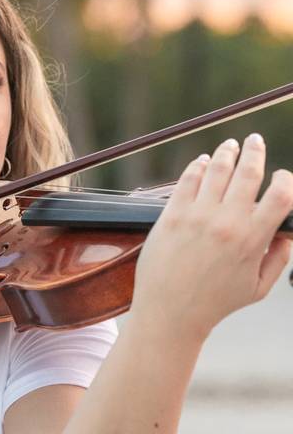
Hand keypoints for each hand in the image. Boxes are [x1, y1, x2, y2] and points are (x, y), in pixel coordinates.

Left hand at [131, 134, 292, 340]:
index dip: (286, 180)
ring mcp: (197, 216)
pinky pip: (187, 180)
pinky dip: (197, 166)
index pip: (280, 196)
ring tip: (231, 144)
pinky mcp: (171, 214)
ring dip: (226, 152)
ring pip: (216, 170)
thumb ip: (278, 257)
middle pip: (248, 173)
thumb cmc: (215, 302)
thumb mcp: (258, 287)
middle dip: (255, 152)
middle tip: (256, 141)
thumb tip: (287, 232)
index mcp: (252, 240)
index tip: (284, 176)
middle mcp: (226, 222)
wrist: (170, 311)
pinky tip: (203, 162)